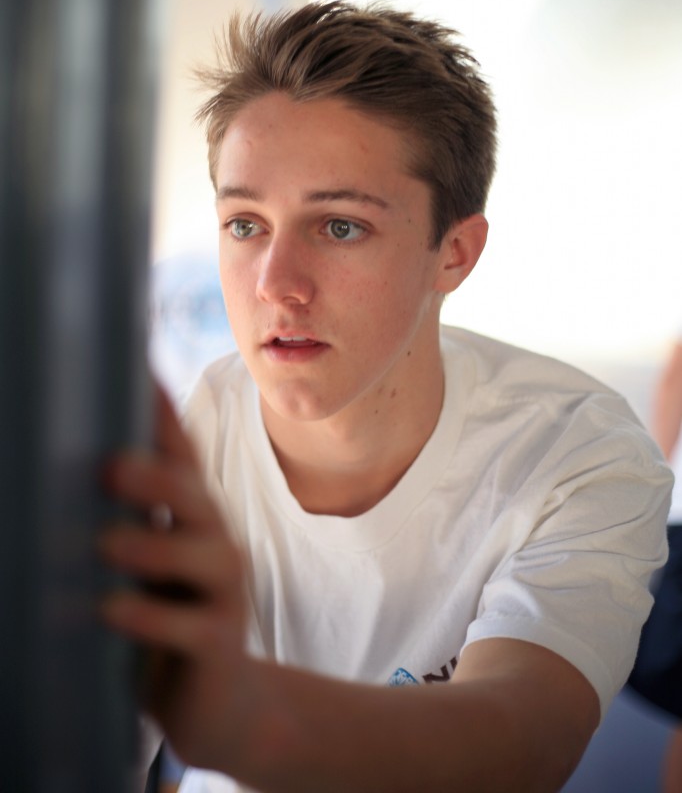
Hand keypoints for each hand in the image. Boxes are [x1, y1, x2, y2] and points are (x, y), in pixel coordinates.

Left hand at [99, 385, 246, 766]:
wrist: (219, 702)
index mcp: (193, 514)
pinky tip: (110, 610)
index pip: (180, 452)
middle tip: (108, 465)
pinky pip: (189, 628)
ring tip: (105, 543)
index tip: (137, 371)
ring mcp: (225, 593)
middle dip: (156, 476)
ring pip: (203, 556)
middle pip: (195, 495)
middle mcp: (216, 541)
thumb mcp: (147, 562)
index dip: (162, 413)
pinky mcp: (220, 643)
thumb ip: (127, 517)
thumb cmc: (165, 619)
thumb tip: (75, 468)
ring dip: (152, 546)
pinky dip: (149, 617)